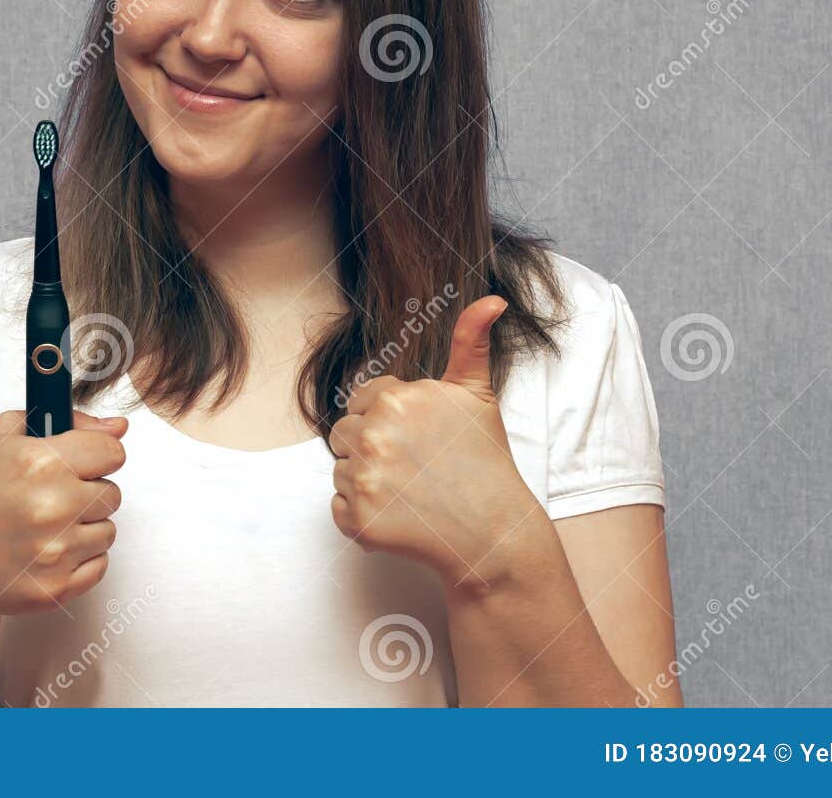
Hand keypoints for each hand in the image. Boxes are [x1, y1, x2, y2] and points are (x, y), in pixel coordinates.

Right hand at [0, 408, 125, 627]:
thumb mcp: (1, 439)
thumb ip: (68, 421)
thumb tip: (119, 427)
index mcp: (40, 462)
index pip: (113, 451)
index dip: (98, 456)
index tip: (82, 463)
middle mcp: (53, 506)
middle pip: (113, 493)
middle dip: (87, 494)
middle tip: (52, 499)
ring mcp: (56, 551)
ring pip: (108, 531)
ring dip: (84, 529)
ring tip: (46, 529)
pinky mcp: (58, 588)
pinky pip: (100, 565)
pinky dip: (80, 561)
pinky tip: (48, 553)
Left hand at [329, 296, 554, 595]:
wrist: (493, 531)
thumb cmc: (484, 461)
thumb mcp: (477, 395)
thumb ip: (471, 342)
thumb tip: (493, 299)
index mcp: (394, 400)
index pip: (361, 400)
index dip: (387, 418)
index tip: (417, 437)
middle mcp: (373, 436)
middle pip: (343, 433)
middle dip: (371, 446)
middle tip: (414, 466)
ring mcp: (363, 479)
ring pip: (340, 470)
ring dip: (366, 480)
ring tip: (409, 491)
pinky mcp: (358, 520)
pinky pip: (338, 508)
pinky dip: (361, 514)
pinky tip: (398, 514)